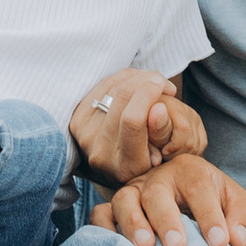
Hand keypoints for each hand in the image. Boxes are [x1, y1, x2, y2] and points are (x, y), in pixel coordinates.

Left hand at [70, 69, 202, 182]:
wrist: (122, 169)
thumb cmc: (153, 159)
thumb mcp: (166, 151)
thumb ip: (163, 130)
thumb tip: (158, 108)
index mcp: (126, 167)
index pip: (132, 121)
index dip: (148, 96)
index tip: (167, 87)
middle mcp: (100, 154)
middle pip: (120, 98)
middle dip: (145, 80)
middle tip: (162, 82)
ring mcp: (85, 137)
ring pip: (111, 88)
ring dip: (136, 77)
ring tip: (153, 82)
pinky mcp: (78, 121)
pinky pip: (102, 86)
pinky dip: (122, 78)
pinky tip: (137, 81)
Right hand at [97, 152, 245, 245]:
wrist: (185, 200)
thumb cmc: (212, 203)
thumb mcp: (235, 204)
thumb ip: (242, 218)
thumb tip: (236, 240)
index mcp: (190, 171)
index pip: (199, 188)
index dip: (210, 216)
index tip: (220, 245)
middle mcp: (158, 178)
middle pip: (156, 192)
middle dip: (166, 220)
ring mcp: (133, 192)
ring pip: (124, 201)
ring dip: (133, 223)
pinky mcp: (113, 209)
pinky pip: (100, 215)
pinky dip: (103, 230)